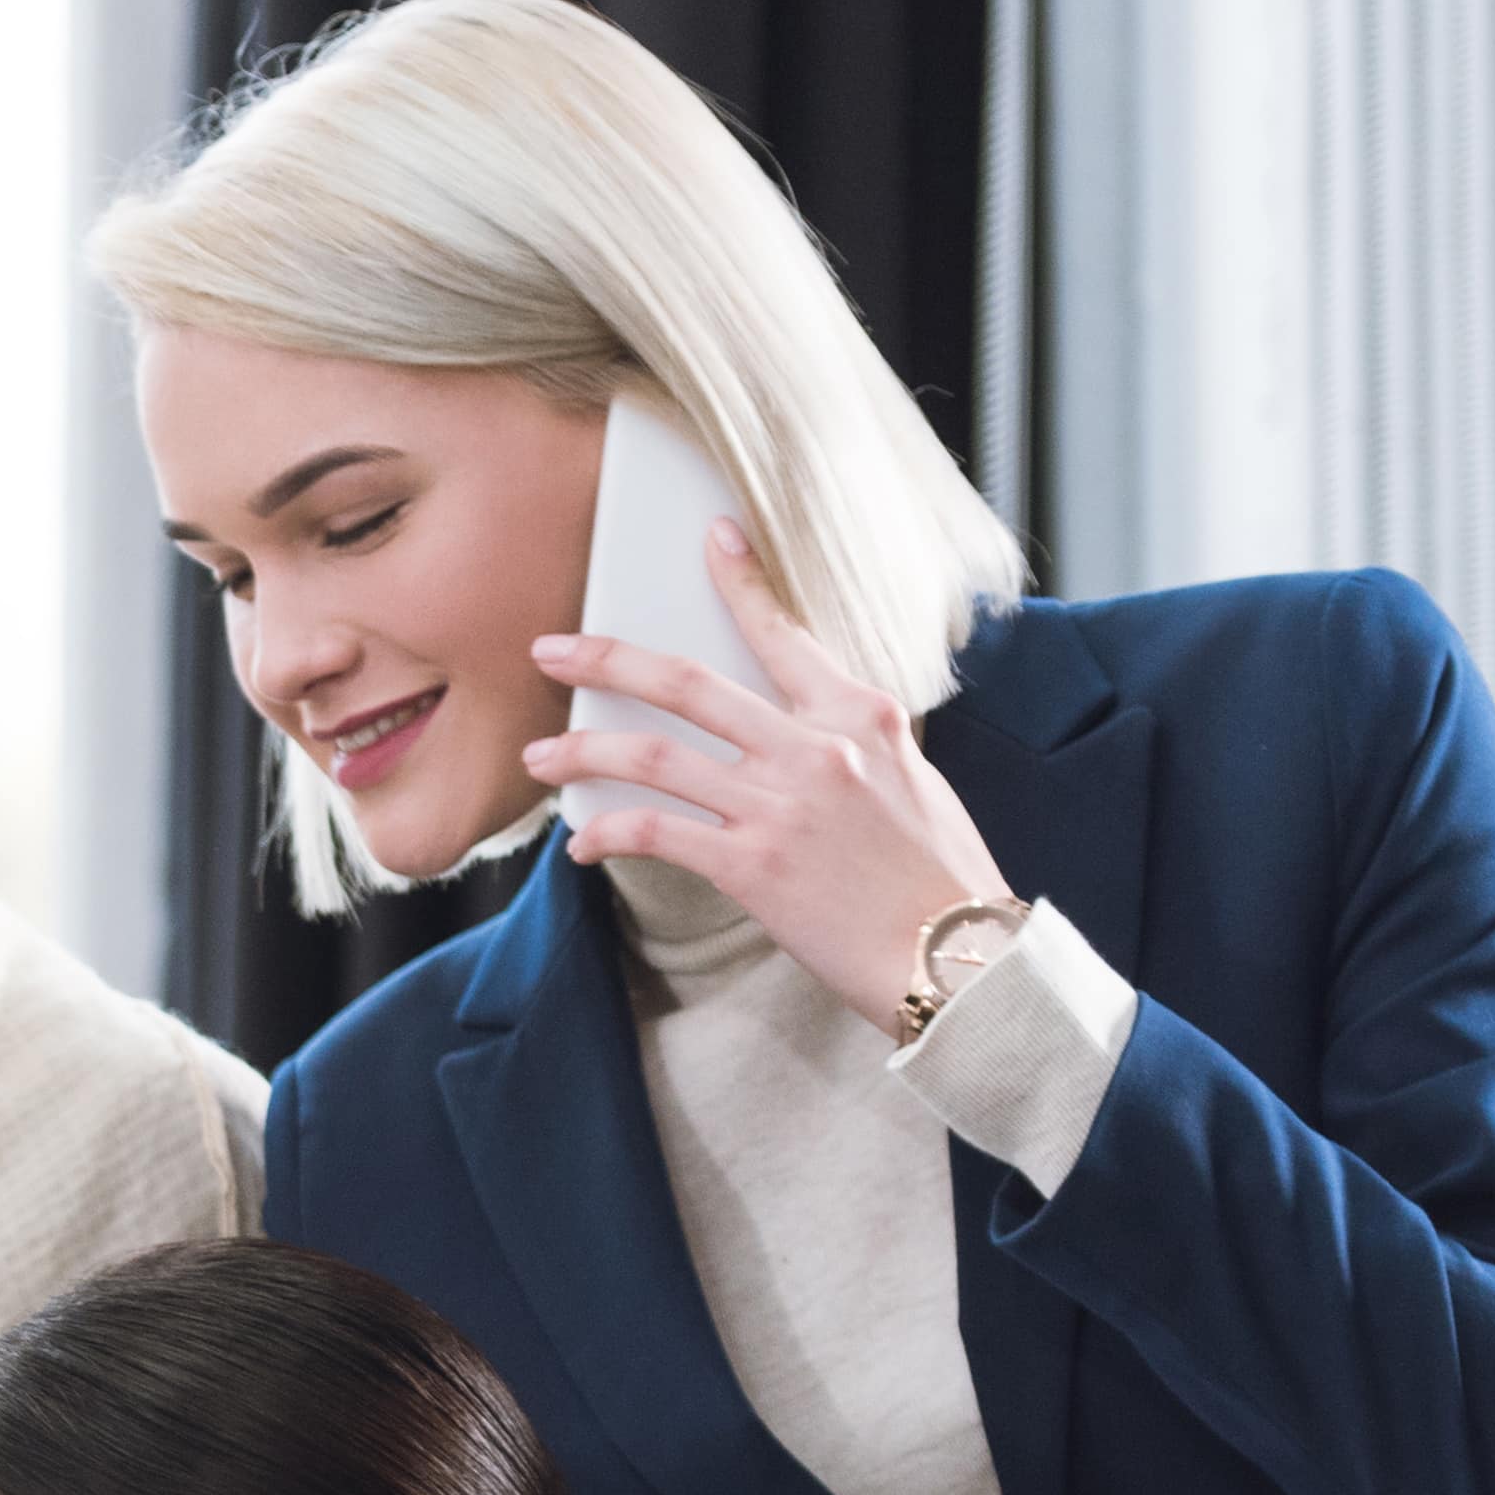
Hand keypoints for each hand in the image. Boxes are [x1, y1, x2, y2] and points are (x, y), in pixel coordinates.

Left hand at [523, 523, 1014, 1032]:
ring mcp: (781, 804)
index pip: (784, 633)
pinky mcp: (753, 865)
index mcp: (861, 715)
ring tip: (539, 757)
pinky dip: (606, 833)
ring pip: (653, 755)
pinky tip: (582, 845)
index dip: (740, 582)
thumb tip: (795, 733)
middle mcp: (817, 747)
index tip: (710, 539)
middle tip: (548, 650)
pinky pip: (654, 832)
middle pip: (687, 683)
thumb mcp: (910, 780)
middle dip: (606, 659)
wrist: (955, 955)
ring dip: (582, 751)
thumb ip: (850, 746)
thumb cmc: (937, 877)